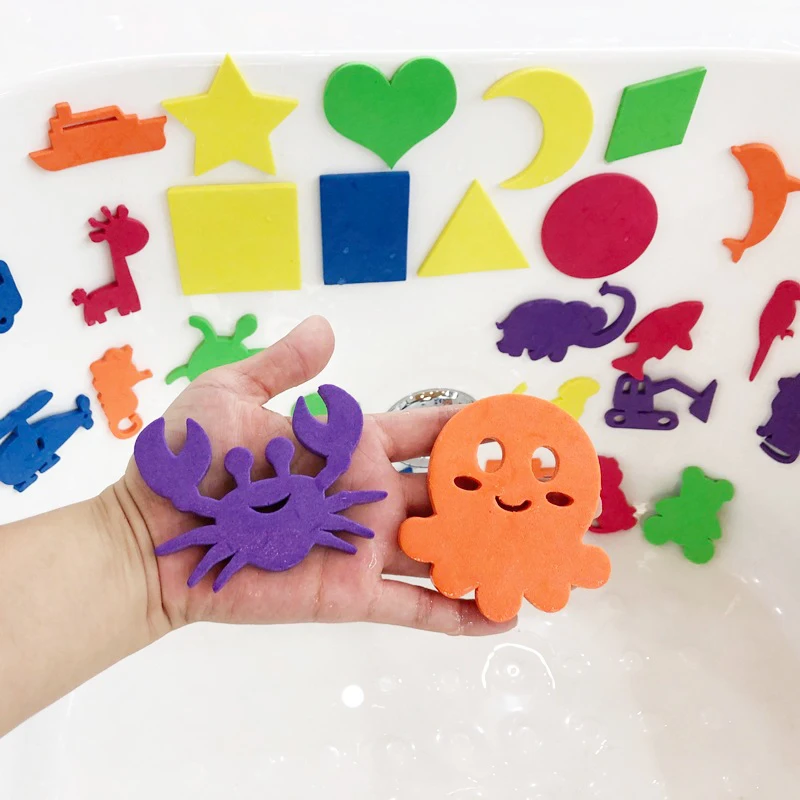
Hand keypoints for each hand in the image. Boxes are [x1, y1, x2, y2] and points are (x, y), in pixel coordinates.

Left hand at [120, 316, 514, 637]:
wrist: (157, 533)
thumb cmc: (190, 458)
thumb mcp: (233, 392)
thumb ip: (283, 364)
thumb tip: (324, 328)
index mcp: (349, 448)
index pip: (423, 433)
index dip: (467, 427)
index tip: (514, 422)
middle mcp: (367, 497)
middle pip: (447, 493)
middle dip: (496, 492)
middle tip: (551, 491)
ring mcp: (364, 547)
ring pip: (443, 549)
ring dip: (490, 552)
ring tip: (544, 554)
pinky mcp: (352, 593)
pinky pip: (415, 608)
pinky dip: (458, 616)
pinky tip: (501, 618)